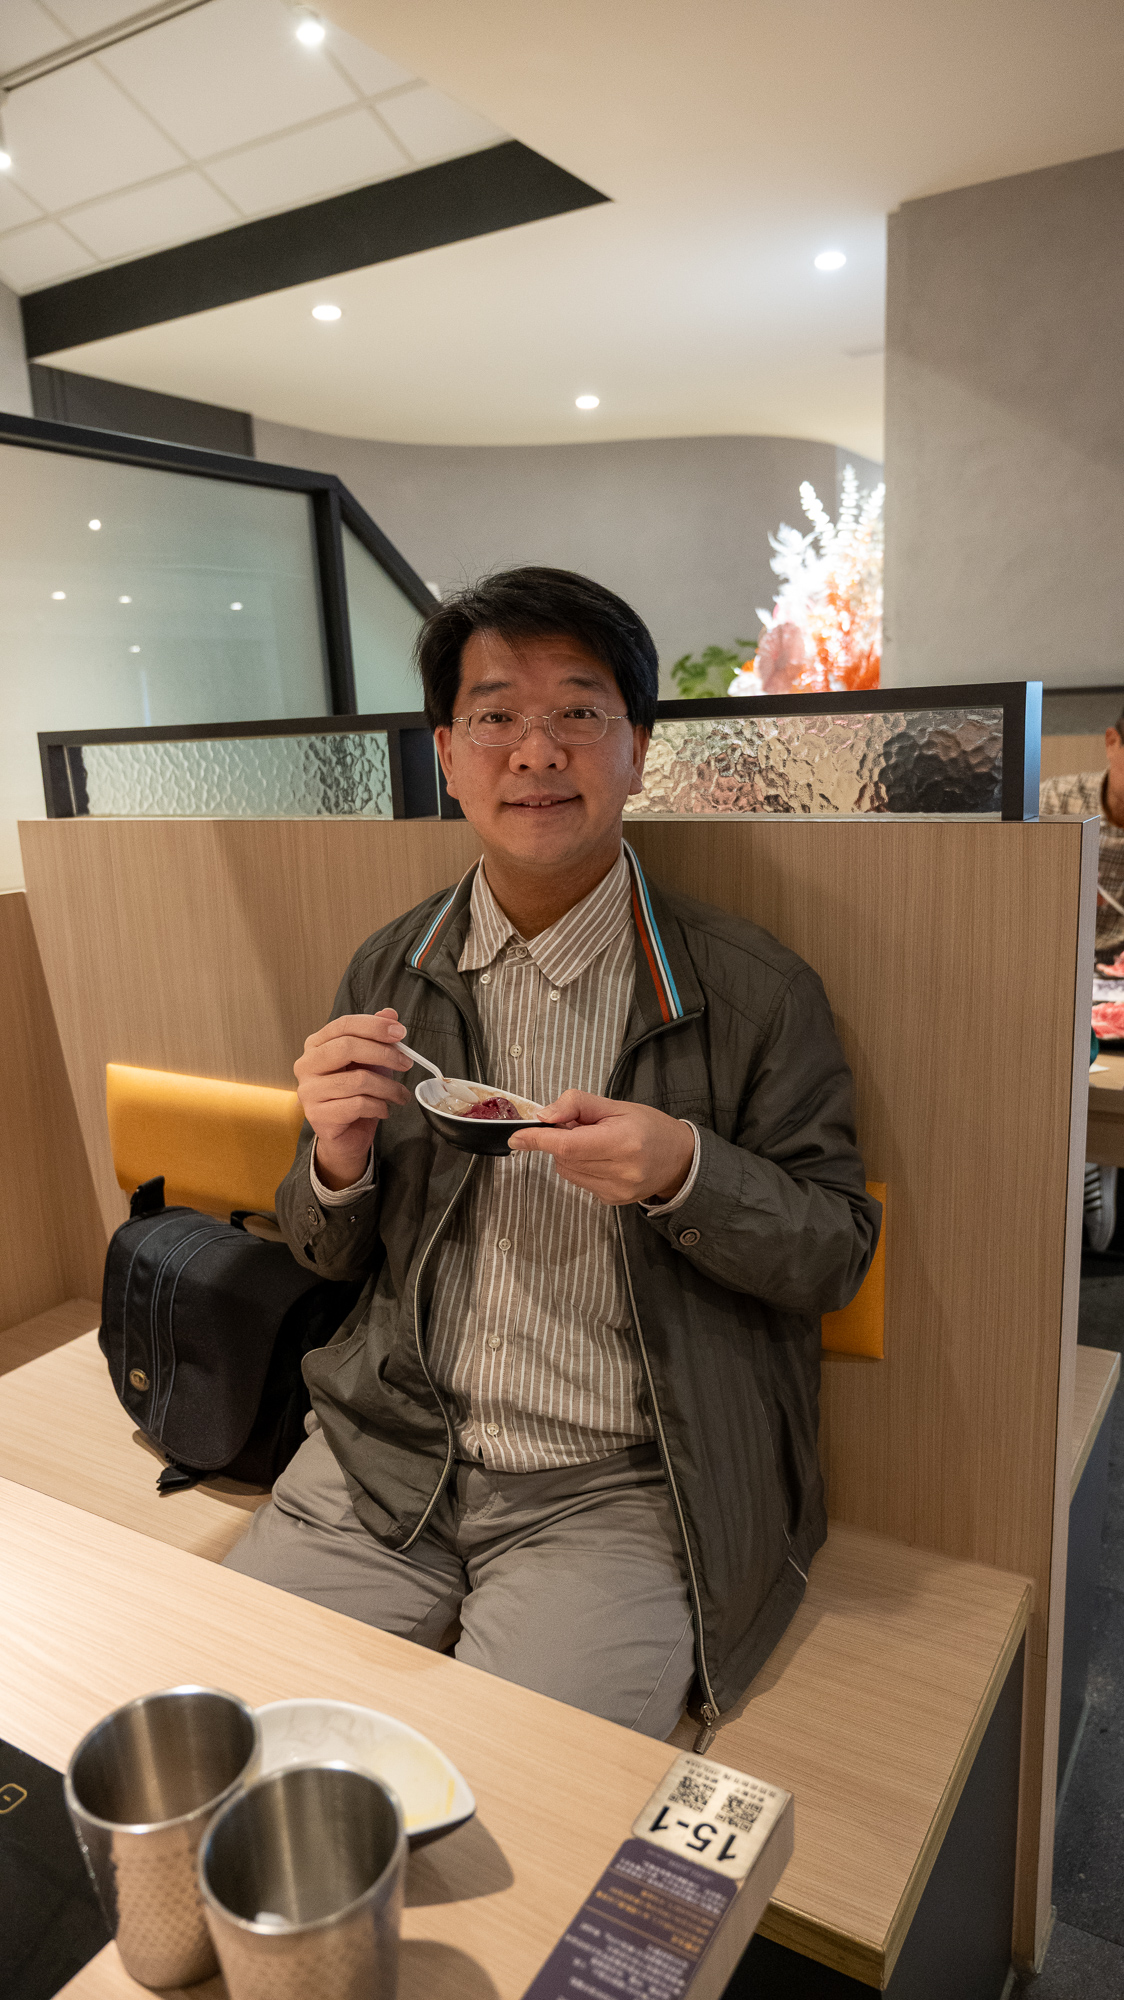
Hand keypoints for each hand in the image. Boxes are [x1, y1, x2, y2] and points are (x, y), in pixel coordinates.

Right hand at [295, 1009, 412, 1188]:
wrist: (346, 1135)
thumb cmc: (356, 1094)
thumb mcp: (370, 1061)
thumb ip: (376, 1036)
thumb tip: (390, 1014)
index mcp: (316, 1045)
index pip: (344, 1025)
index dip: (374, 1026)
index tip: (400, 1033)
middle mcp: (306, 1064)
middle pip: (347, 1047)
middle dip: (384, 1053)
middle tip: (406, 1063)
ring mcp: (308, 1091)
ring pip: (358, 1080)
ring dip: (388, 1088)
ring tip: (400, 1095)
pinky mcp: (317, 1115)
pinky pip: (357, 1105)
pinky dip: (379, 1107)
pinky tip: (383, 1110)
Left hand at [507, 1090, 693, 1205]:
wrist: (679, 1159)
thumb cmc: (650, 1127)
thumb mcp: (616, 1105)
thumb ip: (576, 1105)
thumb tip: (543, 1115)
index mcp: (623, 1143)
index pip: (568, 1145)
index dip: (538, 1139)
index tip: (517, 1136)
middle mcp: (620, 1172)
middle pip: (564, 1157)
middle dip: (560, 1140)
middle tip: (581, 1127)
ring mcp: (616, 1191)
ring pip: (567, 1171)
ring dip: (569, 1155)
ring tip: (595, 1142)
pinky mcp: (611, 1201)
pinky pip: (579, 1181)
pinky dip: (580, 1167)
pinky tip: (602, 1158)